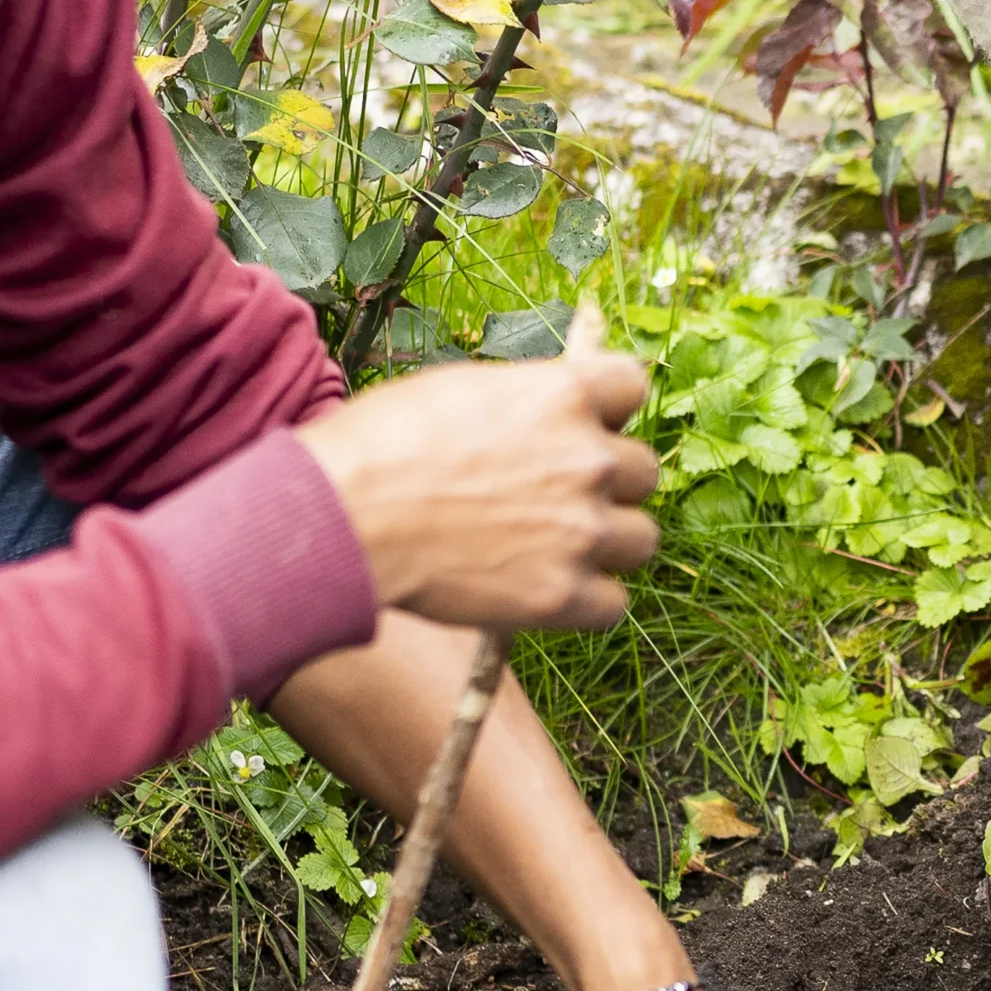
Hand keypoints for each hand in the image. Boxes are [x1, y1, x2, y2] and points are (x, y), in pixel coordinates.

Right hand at [297, 353, 658, 630]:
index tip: (582, 427)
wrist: (347, 516)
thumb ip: (523, 402)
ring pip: (639, 539)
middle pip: (642, 471)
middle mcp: (588, 460)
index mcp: (564, 395)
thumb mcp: (461, 390)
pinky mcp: (562, 595)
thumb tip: (544, 410)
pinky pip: (613, 604)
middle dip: (606, 482)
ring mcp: (581, 531)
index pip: (632, 387)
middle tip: (557, 497)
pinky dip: (587, 602)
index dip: (606, 411)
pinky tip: (547, 591)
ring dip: (607, 543)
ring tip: (558, 548)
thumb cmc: (383, 444)